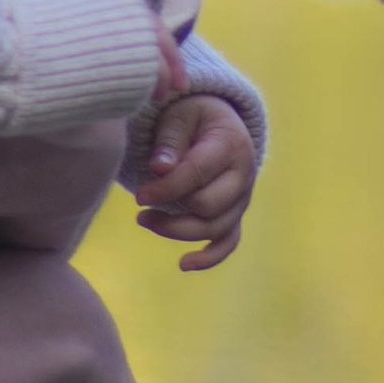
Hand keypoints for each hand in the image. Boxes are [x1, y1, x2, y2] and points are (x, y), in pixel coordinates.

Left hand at [131, 93, 257, 269]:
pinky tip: (183, 265)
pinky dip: (210, 257)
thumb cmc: (191, 117)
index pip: (198, 174)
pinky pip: (229, 242)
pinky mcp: (234, 214)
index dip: (166, 189)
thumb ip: (169, 142)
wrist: (215, 122)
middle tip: (139, 204)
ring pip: (214, 228)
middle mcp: (244, 175)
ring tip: (143, 220)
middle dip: (170, 211)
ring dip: (177, 231)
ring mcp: (242, 198)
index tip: (140, 195)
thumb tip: (160, 170)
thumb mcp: (178, 117)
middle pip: (208, 206)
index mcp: (230, 145)